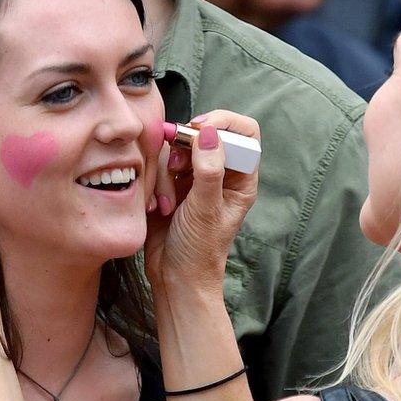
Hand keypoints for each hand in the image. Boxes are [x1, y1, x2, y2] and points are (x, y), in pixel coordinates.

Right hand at [144, 110, 259, 298]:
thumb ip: (208, 170)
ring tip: (167, 203)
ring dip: (168, 172)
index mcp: (241, 179)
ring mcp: (195, 178)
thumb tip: (210, 133)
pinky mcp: (171, 185)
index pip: (244, 134)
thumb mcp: (206, 210)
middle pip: (206, 134)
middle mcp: (221, 174)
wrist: (173, 277)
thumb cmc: (199, 251)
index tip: (199, 129)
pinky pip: (160, 165)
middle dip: (186, 147)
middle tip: (177, 167)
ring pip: (178, 149)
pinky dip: (156, 182)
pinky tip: (157, 207)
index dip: (223, 124)